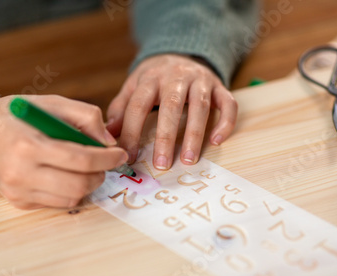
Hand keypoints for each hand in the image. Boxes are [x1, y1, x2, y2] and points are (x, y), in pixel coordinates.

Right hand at [0, 95, 127, 208]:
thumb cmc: (17, 115)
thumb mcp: (50, 103)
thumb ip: (85, 116)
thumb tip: (109, 143)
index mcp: (28, 145)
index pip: (80, 160)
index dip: (107, 159)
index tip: (120, 154)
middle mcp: (20, 173)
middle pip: (78, 185)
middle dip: (101, 175)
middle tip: (106, 163)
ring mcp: (18, 192)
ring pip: (71, 199)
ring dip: (88, 184)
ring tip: (87, 168)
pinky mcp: (18, 202)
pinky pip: (57, 203)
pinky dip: (71, 191)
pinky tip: (67, 175)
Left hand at [107, 54, 236, 169]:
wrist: (183, 50)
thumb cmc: (155, 77)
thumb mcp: (134, 86)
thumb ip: (121, 108)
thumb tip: (108, 134)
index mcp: (151, 78)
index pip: (138, 105)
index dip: (132, 131)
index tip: (129, 155)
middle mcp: (177, 77)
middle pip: (170, 106)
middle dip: (165, 137)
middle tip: (161, 164)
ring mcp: (201, 81)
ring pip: (200, 106)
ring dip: (194, 134)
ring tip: (188, 160)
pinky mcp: (220, 86)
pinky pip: (228, 103)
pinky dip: (225, 122)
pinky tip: (216, 141)